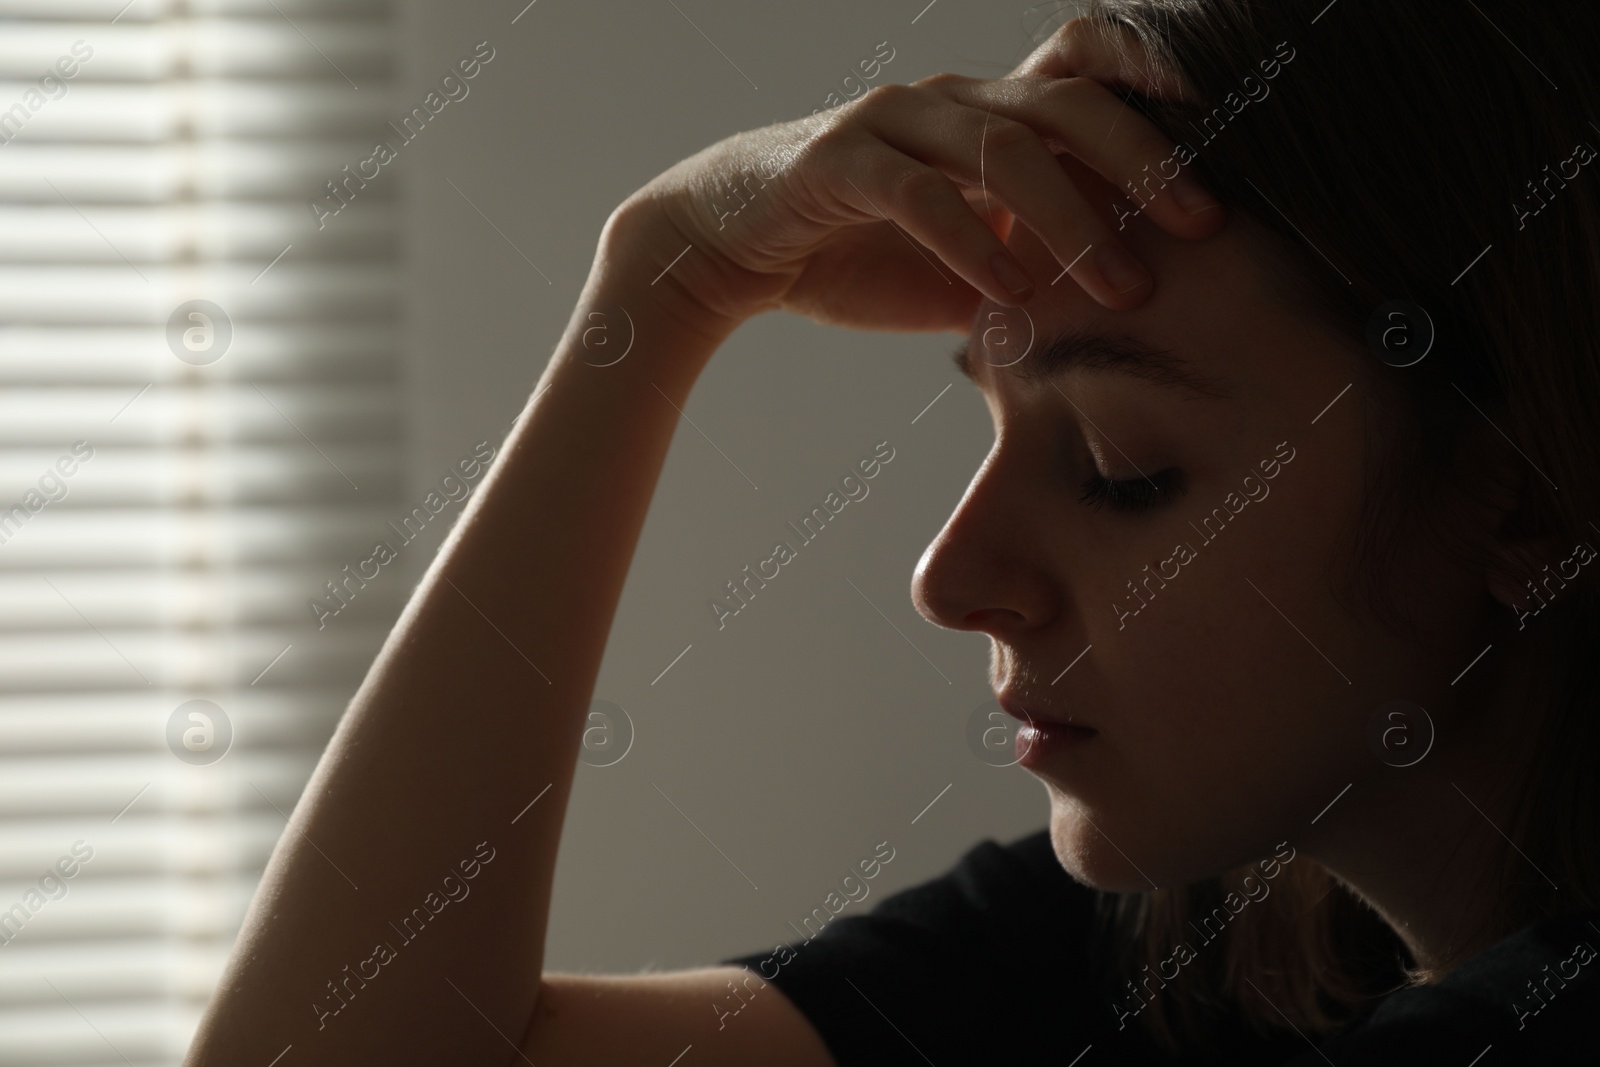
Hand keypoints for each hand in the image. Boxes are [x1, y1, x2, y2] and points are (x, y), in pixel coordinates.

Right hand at [615, 53, 1223, 335]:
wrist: (722, 248)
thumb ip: (1028, 268)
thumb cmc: (850, 255)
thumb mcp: (959, 266)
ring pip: (1002, 146)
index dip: (1153, 79)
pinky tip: (1009, 291)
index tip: (1227, 137)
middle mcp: (948, 99)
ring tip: (1123, 286)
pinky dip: (972, 241)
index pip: (1082, 67)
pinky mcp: (839, 162)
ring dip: (1073, 218)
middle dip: (1146, 160)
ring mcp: (892, 121)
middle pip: (1066, 101)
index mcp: (983, 113)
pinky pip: (919, 192)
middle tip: (1206, 226)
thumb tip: (1116, 309)